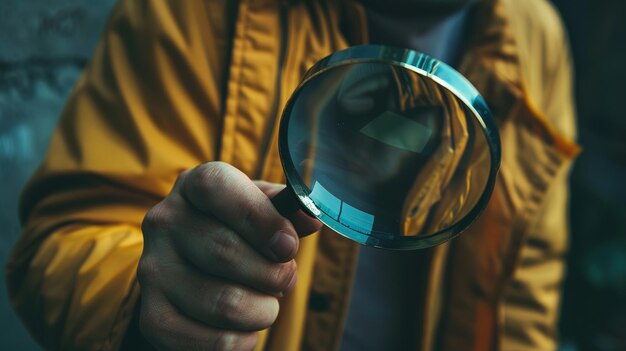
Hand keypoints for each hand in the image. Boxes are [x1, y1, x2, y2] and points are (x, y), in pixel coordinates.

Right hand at [137, 162, 320, 349]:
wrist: (190, 271)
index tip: (288, 246)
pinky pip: (210, 341)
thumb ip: (285, 212)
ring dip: (262, 311)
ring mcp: (154, 270)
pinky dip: (241, 341)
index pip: (217, 187)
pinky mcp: (153, 316)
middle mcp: (165, 222)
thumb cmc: (236, 233)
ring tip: (265, 304)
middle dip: (273, 274)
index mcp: (193, 187)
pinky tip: (243, 328)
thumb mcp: (260, 210)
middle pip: (226, 251)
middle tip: (284, 279)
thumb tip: (310, 219)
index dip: (260, 218)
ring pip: (224, 302)